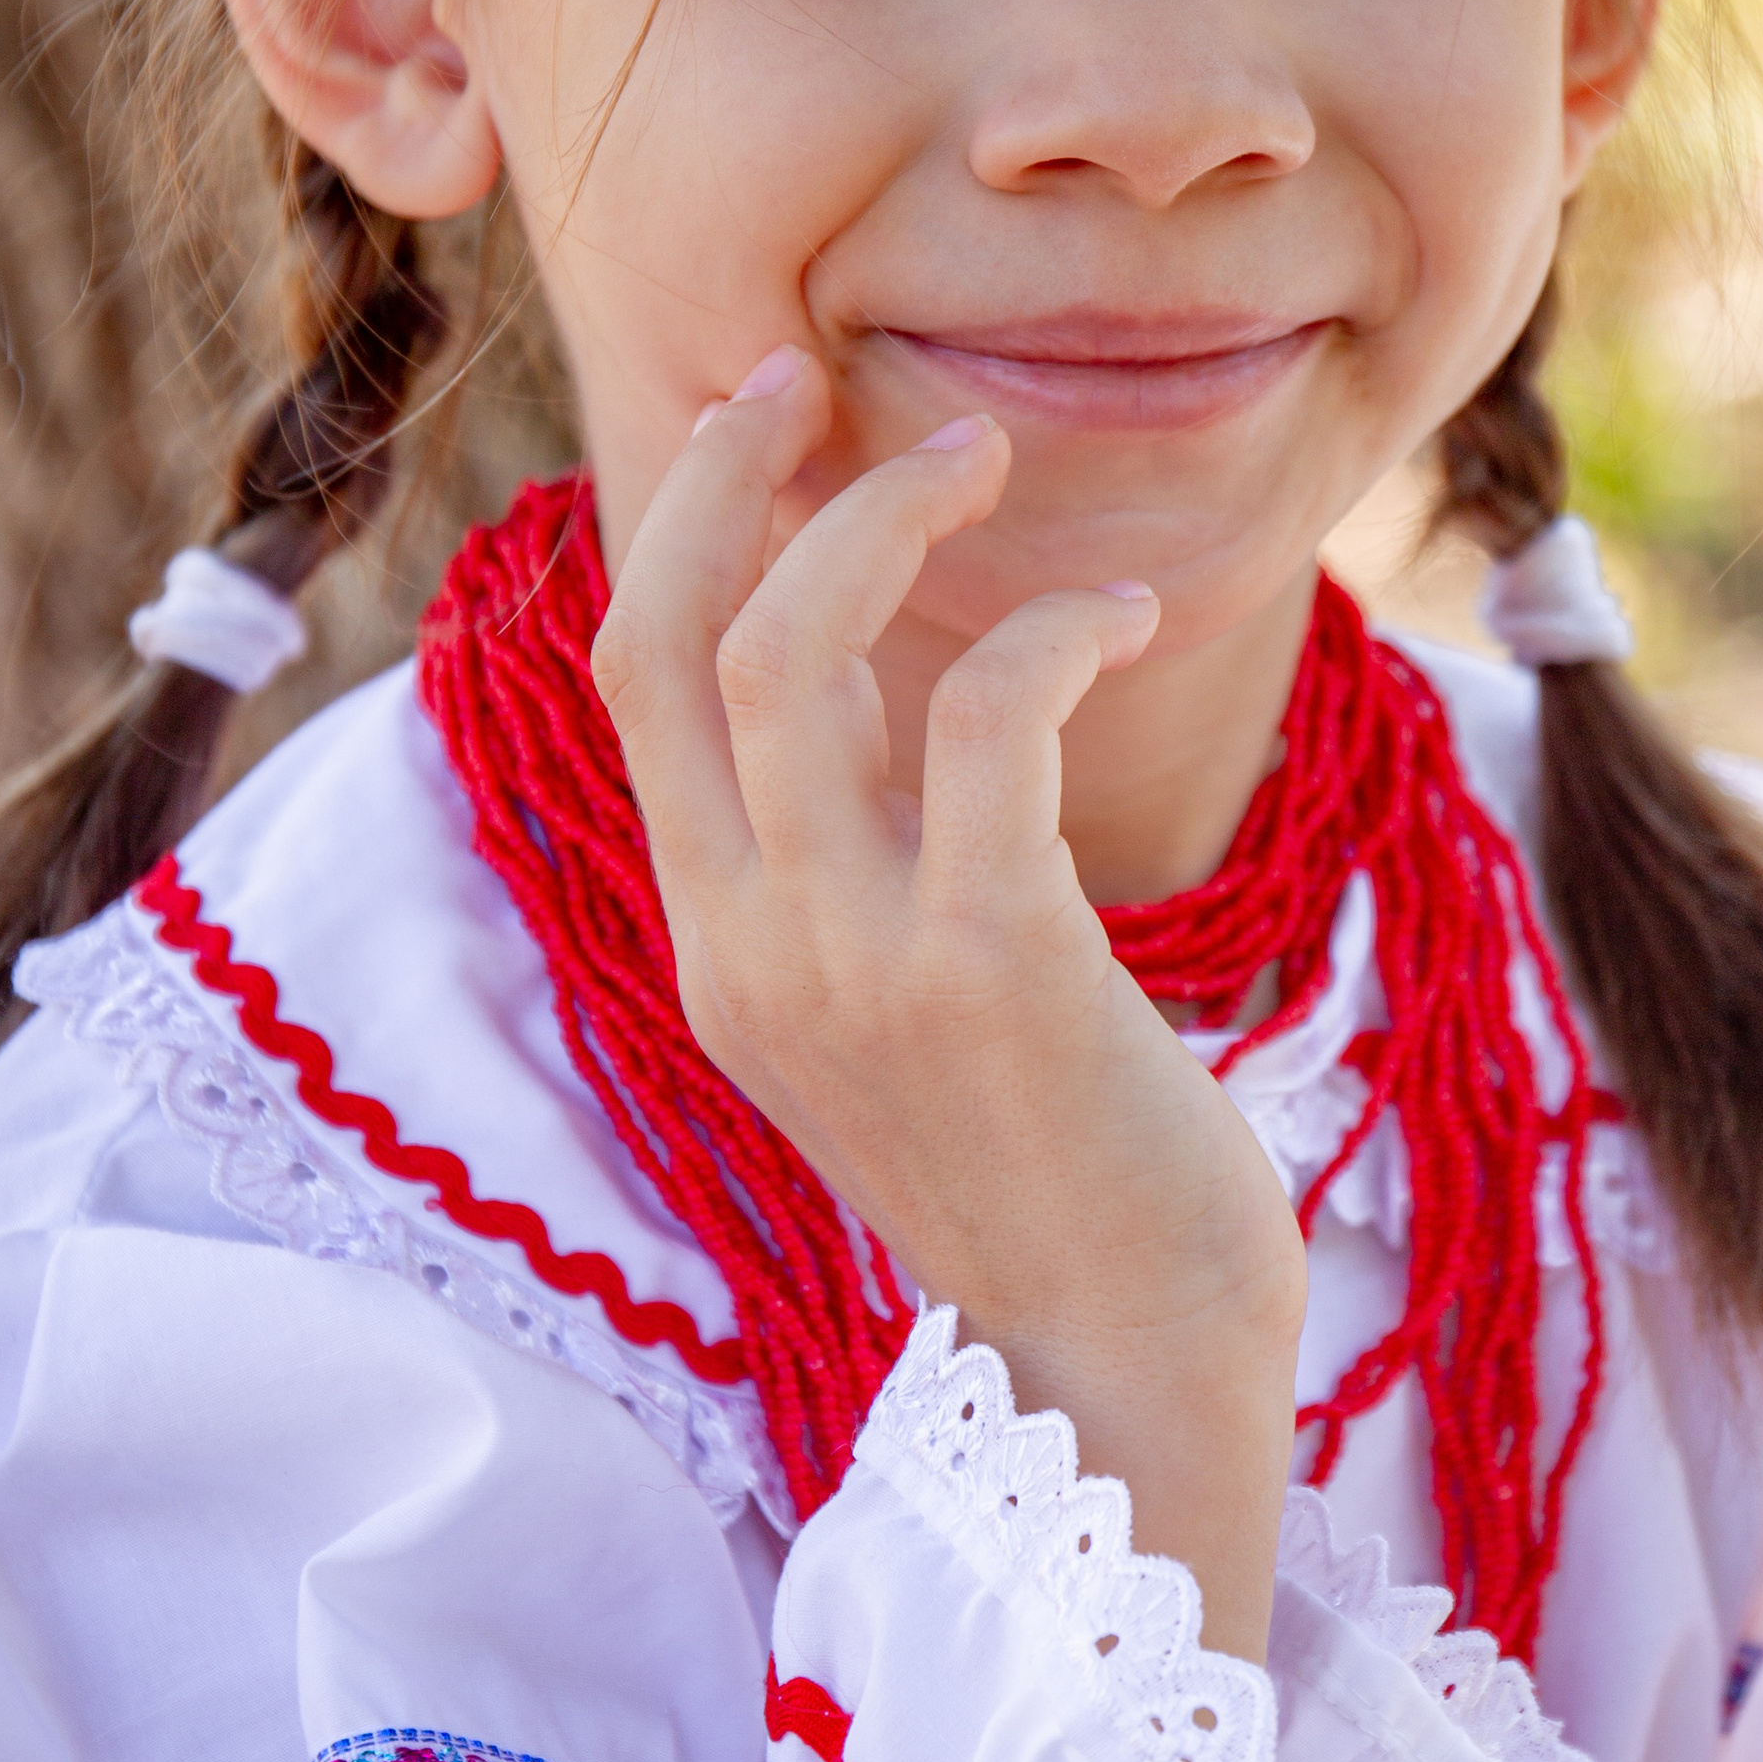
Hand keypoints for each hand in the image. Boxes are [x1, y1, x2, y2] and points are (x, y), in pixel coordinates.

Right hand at [593, 354, 1309, 1654]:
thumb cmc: (1053, 1183)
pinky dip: (1048, 625)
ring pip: (799, 653)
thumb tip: (905, 715)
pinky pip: (985, 718)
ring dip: (891, 518)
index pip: (639, 689)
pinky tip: (1122, 609)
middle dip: (737, 477)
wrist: (1123, 1379)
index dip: (685, 530)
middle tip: (830, 382)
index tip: (761, 423)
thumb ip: (864, 882)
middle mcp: (752, 947)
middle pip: (679, 638)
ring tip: (989, 455)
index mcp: (722, 952)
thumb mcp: (903, 1025)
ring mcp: (855, 958)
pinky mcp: (990, 963)